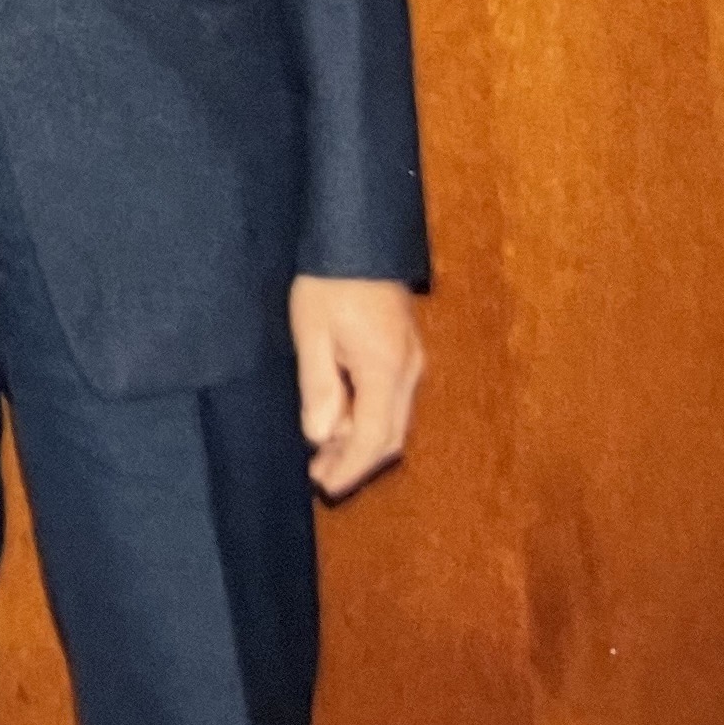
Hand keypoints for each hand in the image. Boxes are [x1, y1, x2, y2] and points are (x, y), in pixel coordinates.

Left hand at [291, 275, 423, 498]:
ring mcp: (411, 362)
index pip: (375, 437)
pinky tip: (342, 419)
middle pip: (390, 435)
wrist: (358, 236)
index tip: (326, 487)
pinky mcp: (404, 351)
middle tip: (319, 476)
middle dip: (356, 461)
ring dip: (361, 441)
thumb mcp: (312, 333)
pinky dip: (368, 418)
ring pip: (393, 419)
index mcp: (386, 370)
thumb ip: (320, 387)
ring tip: (323, 454)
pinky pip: (391, 400)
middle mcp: (409, 372)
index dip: (351, 467)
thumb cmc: (330, 281)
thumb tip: (322, 436)